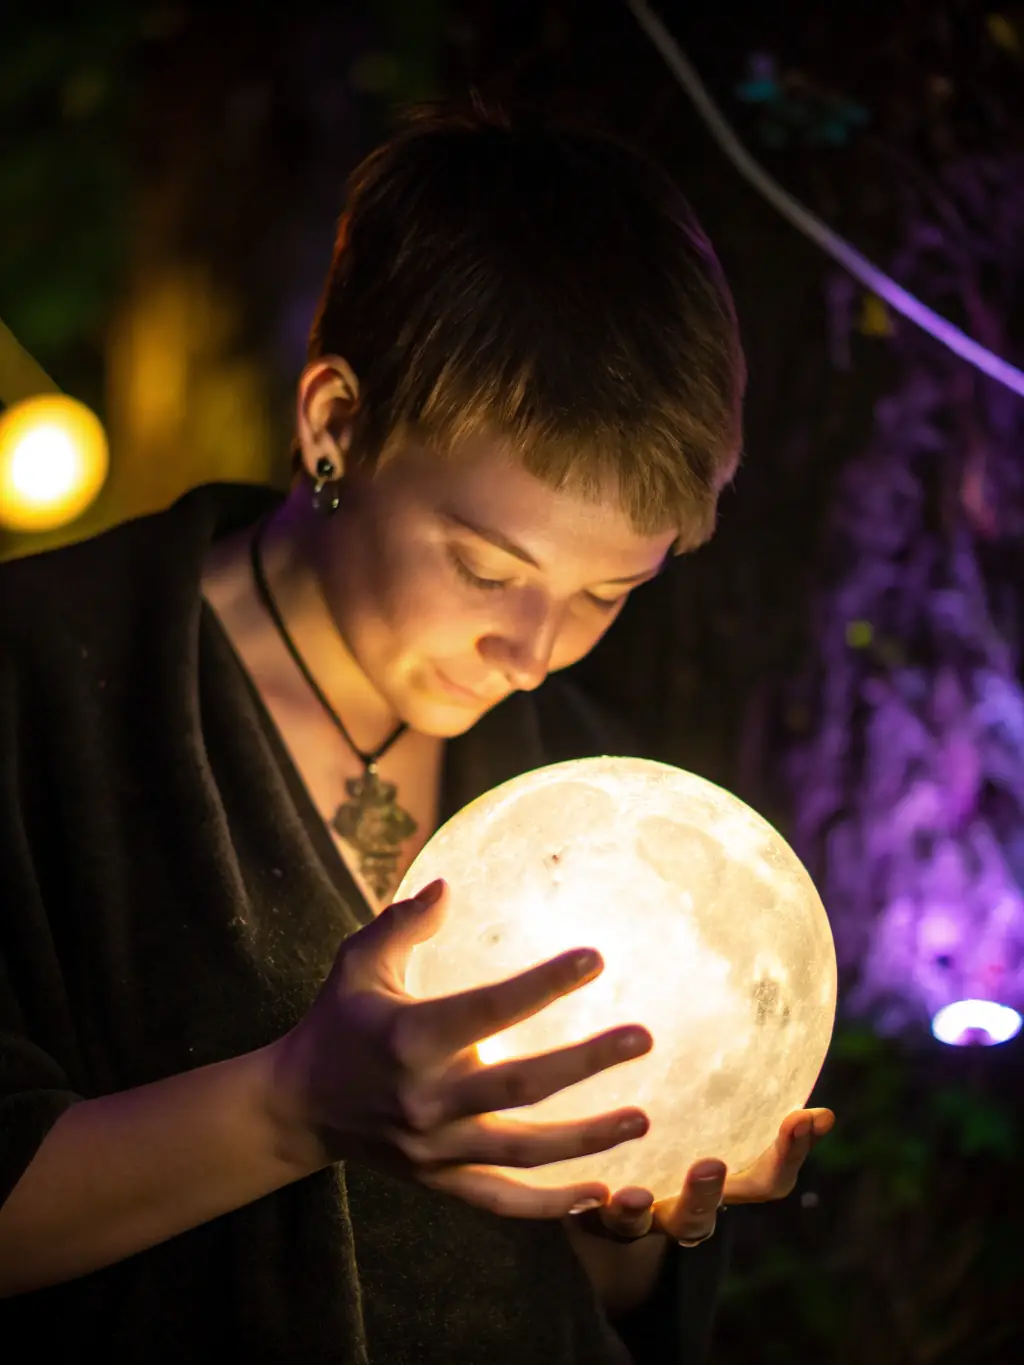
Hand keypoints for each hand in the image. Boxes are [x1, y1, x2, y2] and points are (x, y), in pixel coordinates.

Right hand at [268, 878, 653, 1219]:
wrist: (298, 1105)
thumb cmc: (338, 1021)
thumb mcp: (357, 963)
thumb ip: (401, 923)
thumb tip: (447, 886)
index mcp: (411, 1037)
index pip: (490, 1008)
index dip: (544, 984)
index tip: (595, 959)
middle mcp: (428, 1096)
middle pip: (520, 1084)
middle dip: (586, 1062)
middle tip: (642, 1039)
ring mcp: (434, 1147)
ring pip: (522, 1149)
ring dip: (585, 1138)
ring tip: (642, 1118)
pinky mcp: (438, 1180)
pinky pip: (501, 1199)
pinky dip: (551, 1205)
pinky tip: (600, 1195)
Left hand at [582, 1106, 834, 1243]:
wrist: (587, 1175)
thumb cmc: (663, 1131)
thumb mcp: (706, 1113)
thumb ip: (747, 1098)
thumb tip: (818, 1104)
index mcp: (716, 1182)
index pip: (767, 1180)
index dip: (790, 1154)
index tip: (808, 1118)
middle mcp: (677, 1205)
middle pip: (703, 1217)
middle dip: (710, 1194)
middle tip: (710, 1165)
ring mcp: (632, 1213)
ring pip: (636, 1224)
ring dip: (640, 1211)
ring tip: (634, 1196)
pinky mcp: (586, 1209)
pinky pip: (586, 1213)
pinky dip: (587, 1204)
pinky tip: (584, 1188)